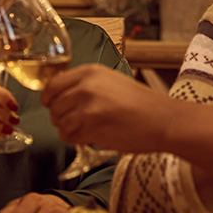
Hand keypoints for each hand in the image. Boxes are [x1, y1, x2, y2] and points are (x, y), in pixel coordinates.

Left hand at [42, 64, 161, 152]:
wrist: (163, 119)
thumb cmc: (141, 103)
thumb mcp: (111, 81)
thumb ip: (85, 85)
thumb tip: (60, 96)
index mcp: (89, 72)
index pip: (52, 85)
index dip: (49, 99)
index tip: (52, 106)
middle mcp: (85, 86)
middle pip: (53, 106)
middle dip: (60, 117)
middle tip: (75, 123)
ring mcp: (88, 107)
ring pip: (60, 123)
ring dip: (69, 131)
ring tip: (86, 131)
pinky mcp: (92, 127)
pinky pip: (70, 137)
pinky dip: (77, 140)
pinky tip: (92, 137)